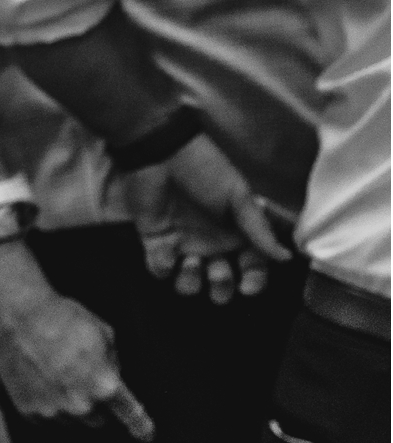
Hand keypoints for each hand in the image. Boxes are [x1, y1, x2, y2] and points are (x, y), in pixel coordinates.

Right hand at [0, 238, 154, 442]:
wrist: (20, 315)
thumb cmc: (63, 319)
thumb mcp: (103, 334)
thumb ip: (113, 362)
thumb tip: (112, 376)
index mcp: (104, 385)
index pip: (130, 414)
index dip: (141, 427)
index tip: (147, 436)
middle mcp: (80, 404)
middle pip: (97, 420)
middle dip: (94, 404)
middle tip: (80, 378)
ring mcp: (51, 409)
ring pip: (69, 420)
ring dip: (68, 405)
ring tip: (55, 375)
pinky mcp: (28, 409)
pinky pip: (44, 418)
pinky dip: (45, 404)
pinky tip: (40, 381)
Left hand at [127, 135, 289, 302]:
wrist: (161, 155)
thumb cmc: (204, 169)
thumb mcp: (238, 197)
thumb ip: (259, 229)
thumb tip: (286, 257)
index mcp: (237, 232)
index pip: (251, 267)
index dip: (253, 281)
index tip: (248, 287)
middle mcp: (211, 243)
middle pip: (219, 283)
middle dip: (220, 287)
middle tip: (217, 272)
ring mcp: (183, 244)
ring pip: (189, 283)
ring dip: (191, 281)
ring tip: (192, 261)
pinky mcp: (155, 242)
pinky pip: (158, 269)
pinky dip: (162, 266)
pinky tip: (166, 250)